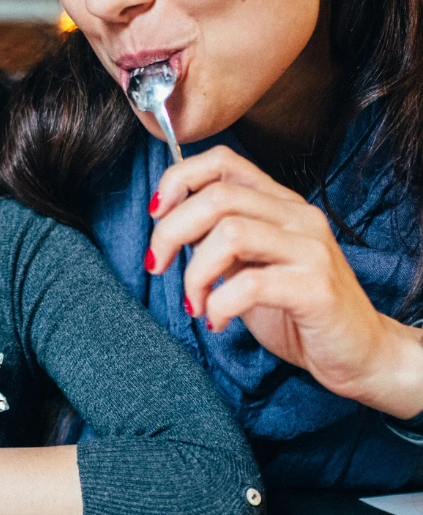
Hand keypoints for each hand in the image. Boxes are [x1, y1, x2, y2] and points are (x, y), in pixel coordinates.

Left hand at [147, 145, 422, 418]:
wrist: (358, 353)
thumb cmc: (296, 310)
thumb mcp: (250, 265)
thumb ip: (218, 239)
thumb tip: (166, 223)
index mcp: (279, 203)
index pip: (222, 161)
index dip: (177, 180)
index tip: (156, 215)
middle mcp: (297, 216)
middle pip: (216, 197)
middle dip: (171, 231)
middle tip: (158, 264)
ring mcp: (310, 249)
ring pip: (230, 233)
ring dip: (195, 272)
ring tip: (194, 302)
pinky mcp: (316, 288)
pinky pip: (249, 284)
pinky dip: (219, 304)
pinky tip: (216, 321)